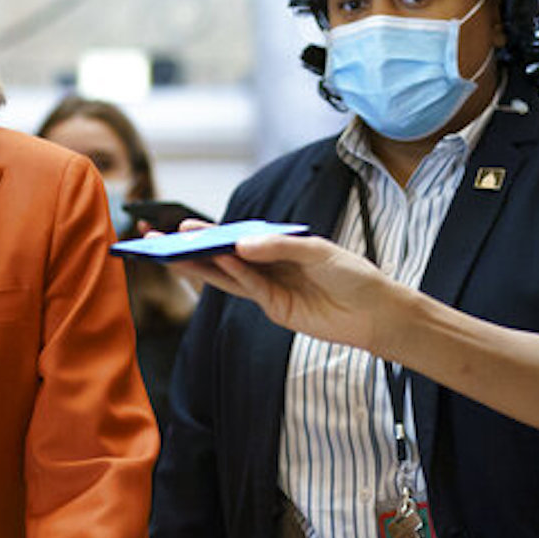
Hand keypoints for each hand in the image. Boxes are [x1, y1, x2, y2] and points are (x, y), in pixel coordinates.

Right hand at [170, 230, 410, 358]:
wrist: (377, 311)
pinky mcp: (275, 309)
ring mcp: (269, 289)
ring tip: (173, 254)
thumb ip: (278, 247)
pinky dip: (232, 273)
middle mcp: (269, 267)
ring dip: (201, 265)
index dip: (209, 233)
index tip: (180, 226)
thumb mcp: (318, 251)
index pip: (237, 237)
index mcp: (277, 247)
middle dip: (192, 250)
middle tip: (160, 241)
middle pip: (224, 257)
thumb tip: (240, 244)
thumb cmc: (353, 275)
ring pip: (228, 274)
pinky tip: (216, 257)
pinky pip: (248, 287)